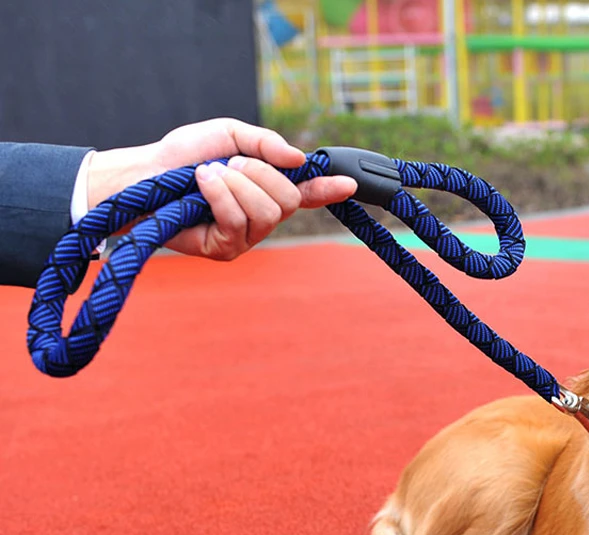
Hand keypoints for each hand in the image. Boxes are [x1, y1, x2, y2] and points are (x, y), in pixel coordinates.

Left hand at [86, 118, 357, 259]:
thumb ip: (265, 143)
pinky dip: (220, 196)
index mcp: (266, 188)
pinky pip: (239, 222)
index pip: (306, 193)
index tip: (350, 184)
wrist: (143, 177)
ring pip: (268, 212)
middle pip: (288, 201)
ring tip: (209, 176)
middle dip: (260, 175)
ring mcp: (246, 237)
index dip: (328, 190)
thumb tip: (299, 159)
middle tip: (230, 165)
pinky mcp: (226, 250)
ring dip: (237, 184)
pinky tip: (202, 184)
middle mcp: (262, 216)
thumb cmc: (183, 157)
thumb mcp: (228, 135)